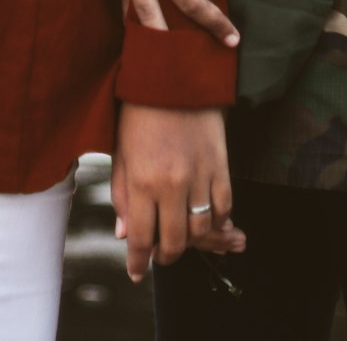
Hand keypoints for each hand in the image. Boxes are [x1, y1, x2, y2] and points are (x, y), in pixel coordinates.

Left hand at [112, 104, 243, 281]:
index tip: (136, 272)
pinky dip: (217, 221)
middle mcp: (172, 184)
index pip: (141, 238)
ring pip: (202, 230)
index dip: (138, 262)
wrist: (173, 74)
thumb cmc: (139, 111)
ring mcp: (200, 176)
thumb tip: (125, 235)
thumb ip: (123, 195)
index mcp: (142, 181)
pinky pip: (224, 207)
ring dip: (193, 242)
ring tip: (183, 238)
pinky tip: (208, 222)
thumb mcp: (122, 152)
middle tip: (160, 256)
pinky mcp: (221, 165)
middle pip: (175, 242)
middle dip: (166, 256)